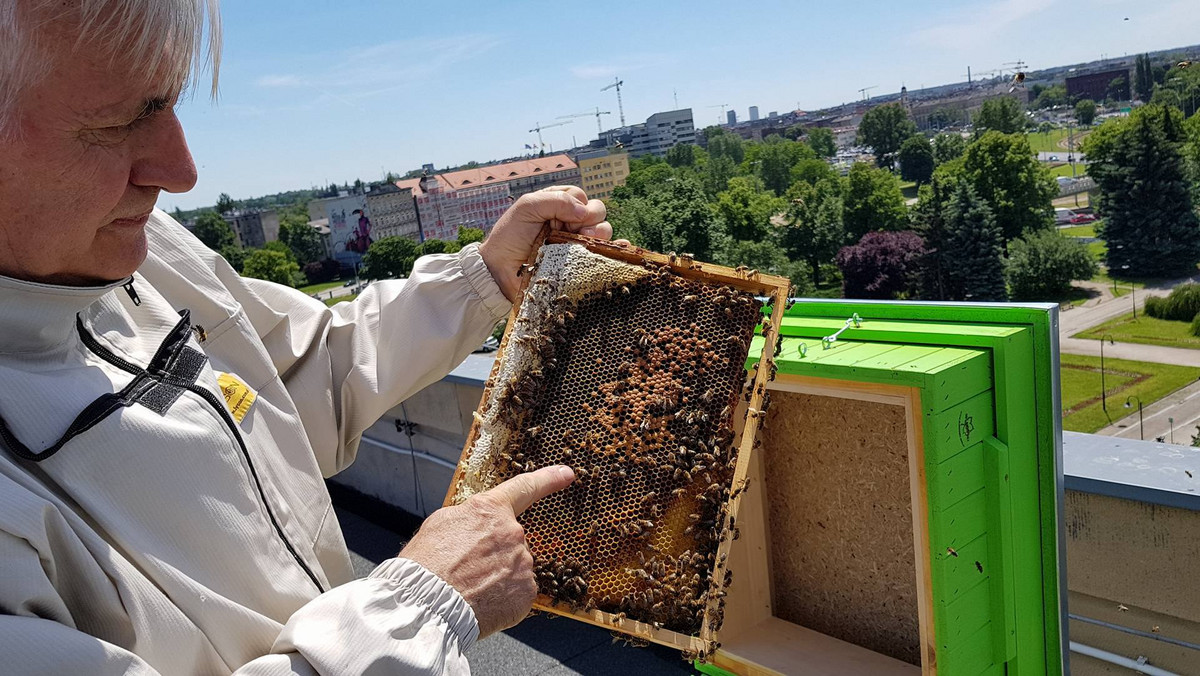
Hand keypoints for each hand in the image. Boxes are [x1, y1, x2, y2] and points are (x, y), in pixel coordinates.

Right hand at [399, 465, 575, 637]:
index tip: (566, 473)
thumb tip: (475, 525)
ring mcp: (523, 563)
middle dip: (493, 554)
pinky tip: (483, 602)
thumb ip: (467, 518)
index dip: (548, 479)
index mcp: (490, 511)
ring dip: (497, 578)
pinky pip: (518, 592)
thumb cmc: (427, 566)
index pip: (525, 488)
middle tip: (466, 570)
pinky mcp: (527, 592)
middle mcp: (512, 533)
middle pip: (510, 541)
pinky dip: (503, 599)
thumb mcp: (440, 524)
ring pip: (514, 568)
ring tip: (469, 589)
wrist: (430, 605)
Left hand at [479, 186, 624, 302]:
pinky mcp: (580, 265)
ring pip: (604, 231)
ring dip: (600, 234)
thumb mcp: (527, 207)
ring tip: (583, 244)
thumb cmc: (509, 237)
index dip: (577, 205)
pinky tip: (621, 250)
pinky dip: (619, 250)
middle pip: (598, 212)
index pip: (581, 197)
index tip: (561, 219)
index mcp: (558, 206)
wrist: (499, 271)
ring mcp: (576, 244)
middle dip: (592, 219)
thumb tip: (584, 212)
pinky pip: (607, 255)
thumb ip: (555, 200)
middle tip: (575, 232)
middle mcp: (570, 223)